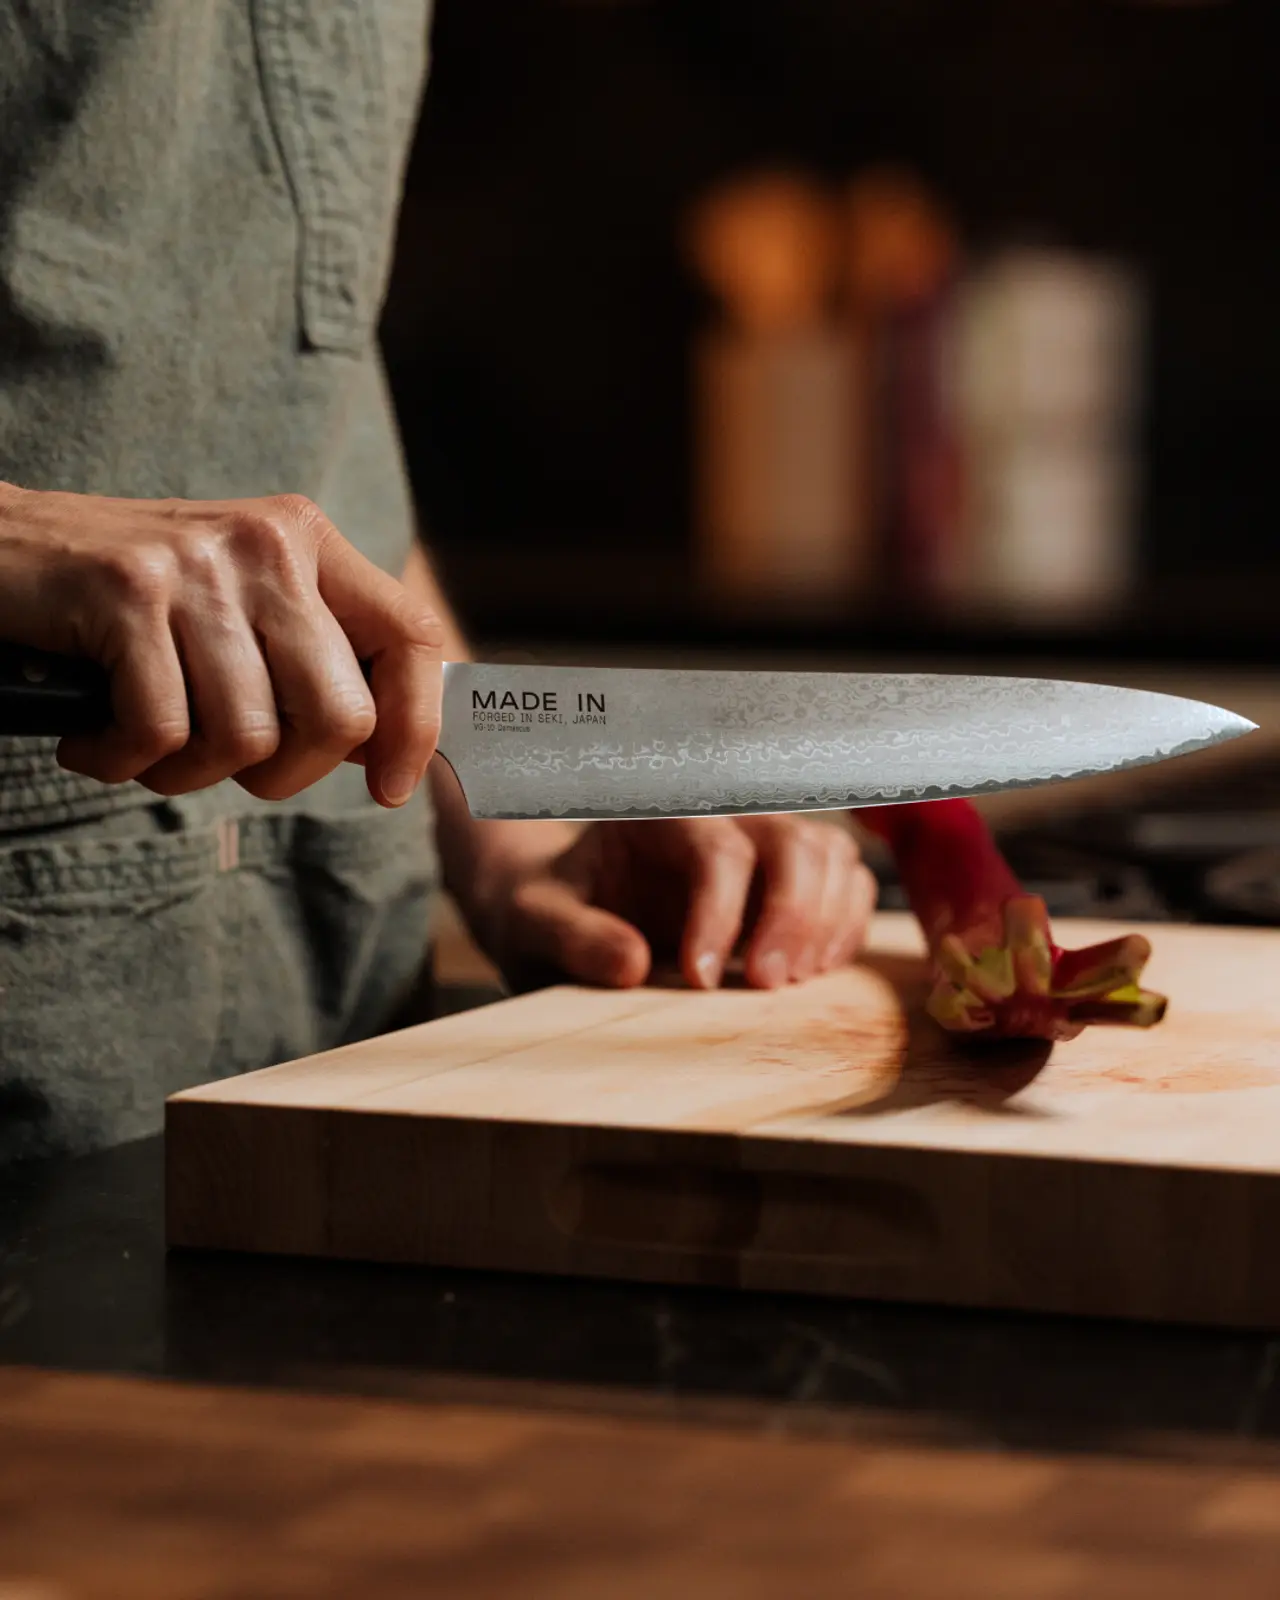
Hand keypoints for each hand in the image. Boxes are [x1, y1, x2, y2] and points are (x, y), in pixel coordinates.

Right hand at [0, 481, 442, 805]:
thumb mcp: (236, 608)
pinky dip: (121, 762)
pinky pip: (161, 733)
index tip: (389, 787)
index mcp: (307, 542)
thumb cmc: (124, 605)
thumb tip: (385, 748)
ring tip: (140, 744)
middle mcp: (265, 544)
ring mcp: (197, 566)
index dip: (414, 727)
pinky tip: (92, 740)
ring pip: (247, 737)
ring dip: (187, 774)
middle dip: (282, 775)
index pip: (411, 637)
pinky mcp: (126, 594)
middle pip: (338, 714)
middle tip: (223, 765)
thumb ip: (309, 661)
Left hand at [464, 813, 877, 990]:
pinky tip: (811, 973)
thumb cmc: (550, 909)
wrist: (562, 910)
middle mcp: (720, 819)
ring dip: (824, 922)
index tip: (700, 981)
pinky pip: (846, 886)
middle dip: (792, 915)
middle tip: (766, 984)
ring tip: (788, 983)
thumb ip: (574, 937)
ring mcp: (760, 846)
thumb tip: (632, 964)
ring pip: (829, 857)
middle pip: (792, 842)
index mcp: (657, 815)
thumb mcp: (535, 921)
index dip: (720, 913)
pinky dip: (843, 927)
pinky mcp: (787, 881)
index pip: (717, 846)